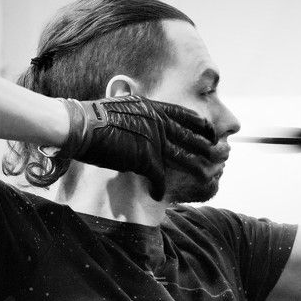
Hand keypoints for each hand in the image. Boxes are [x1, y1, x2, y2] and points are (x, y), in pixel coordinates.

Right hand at [56, 95, 216, 200]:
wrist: (80, 125)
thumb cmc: (92, 117)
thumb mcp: (119, 104)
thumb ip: (135, 109)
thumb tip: (135, 106)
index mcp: (152, 107)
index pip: (185, 115)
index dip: (200, 125)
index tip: (211, 132)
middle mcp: (157, 121)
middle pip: (190, 137)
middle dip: (206, 148)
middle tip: (220, 156)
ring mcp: (153, 139)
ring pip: (183, 157)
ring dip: (196, 168)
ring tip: (207, 177)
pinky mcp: (145, 158)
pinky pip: (158, 177)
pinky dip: (158, 188)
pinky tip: (159, 195)